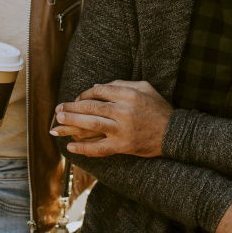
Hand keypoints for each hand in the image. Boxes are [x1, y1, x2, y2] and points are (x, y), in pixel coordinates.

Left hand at [49, 80, 172, 156]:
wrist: (174, 134)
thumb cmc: (159, 108)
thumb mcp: (145, 87)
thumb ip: (123, 84)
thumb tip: (99, 86)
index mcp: (129, 94)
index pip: (99, 91)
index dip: (85, 94)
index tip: (78, 98)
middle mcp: (124, 111)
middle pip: (91, 107)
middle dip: (72, 108)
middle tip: (58, 109)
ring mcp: (123, 130)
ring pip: (92, 125)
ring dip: (72, 124)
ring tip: (57, 123)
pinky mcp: (123, 146)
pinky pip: (99, 148)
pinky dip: (84, 148)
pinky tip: (71, 146)